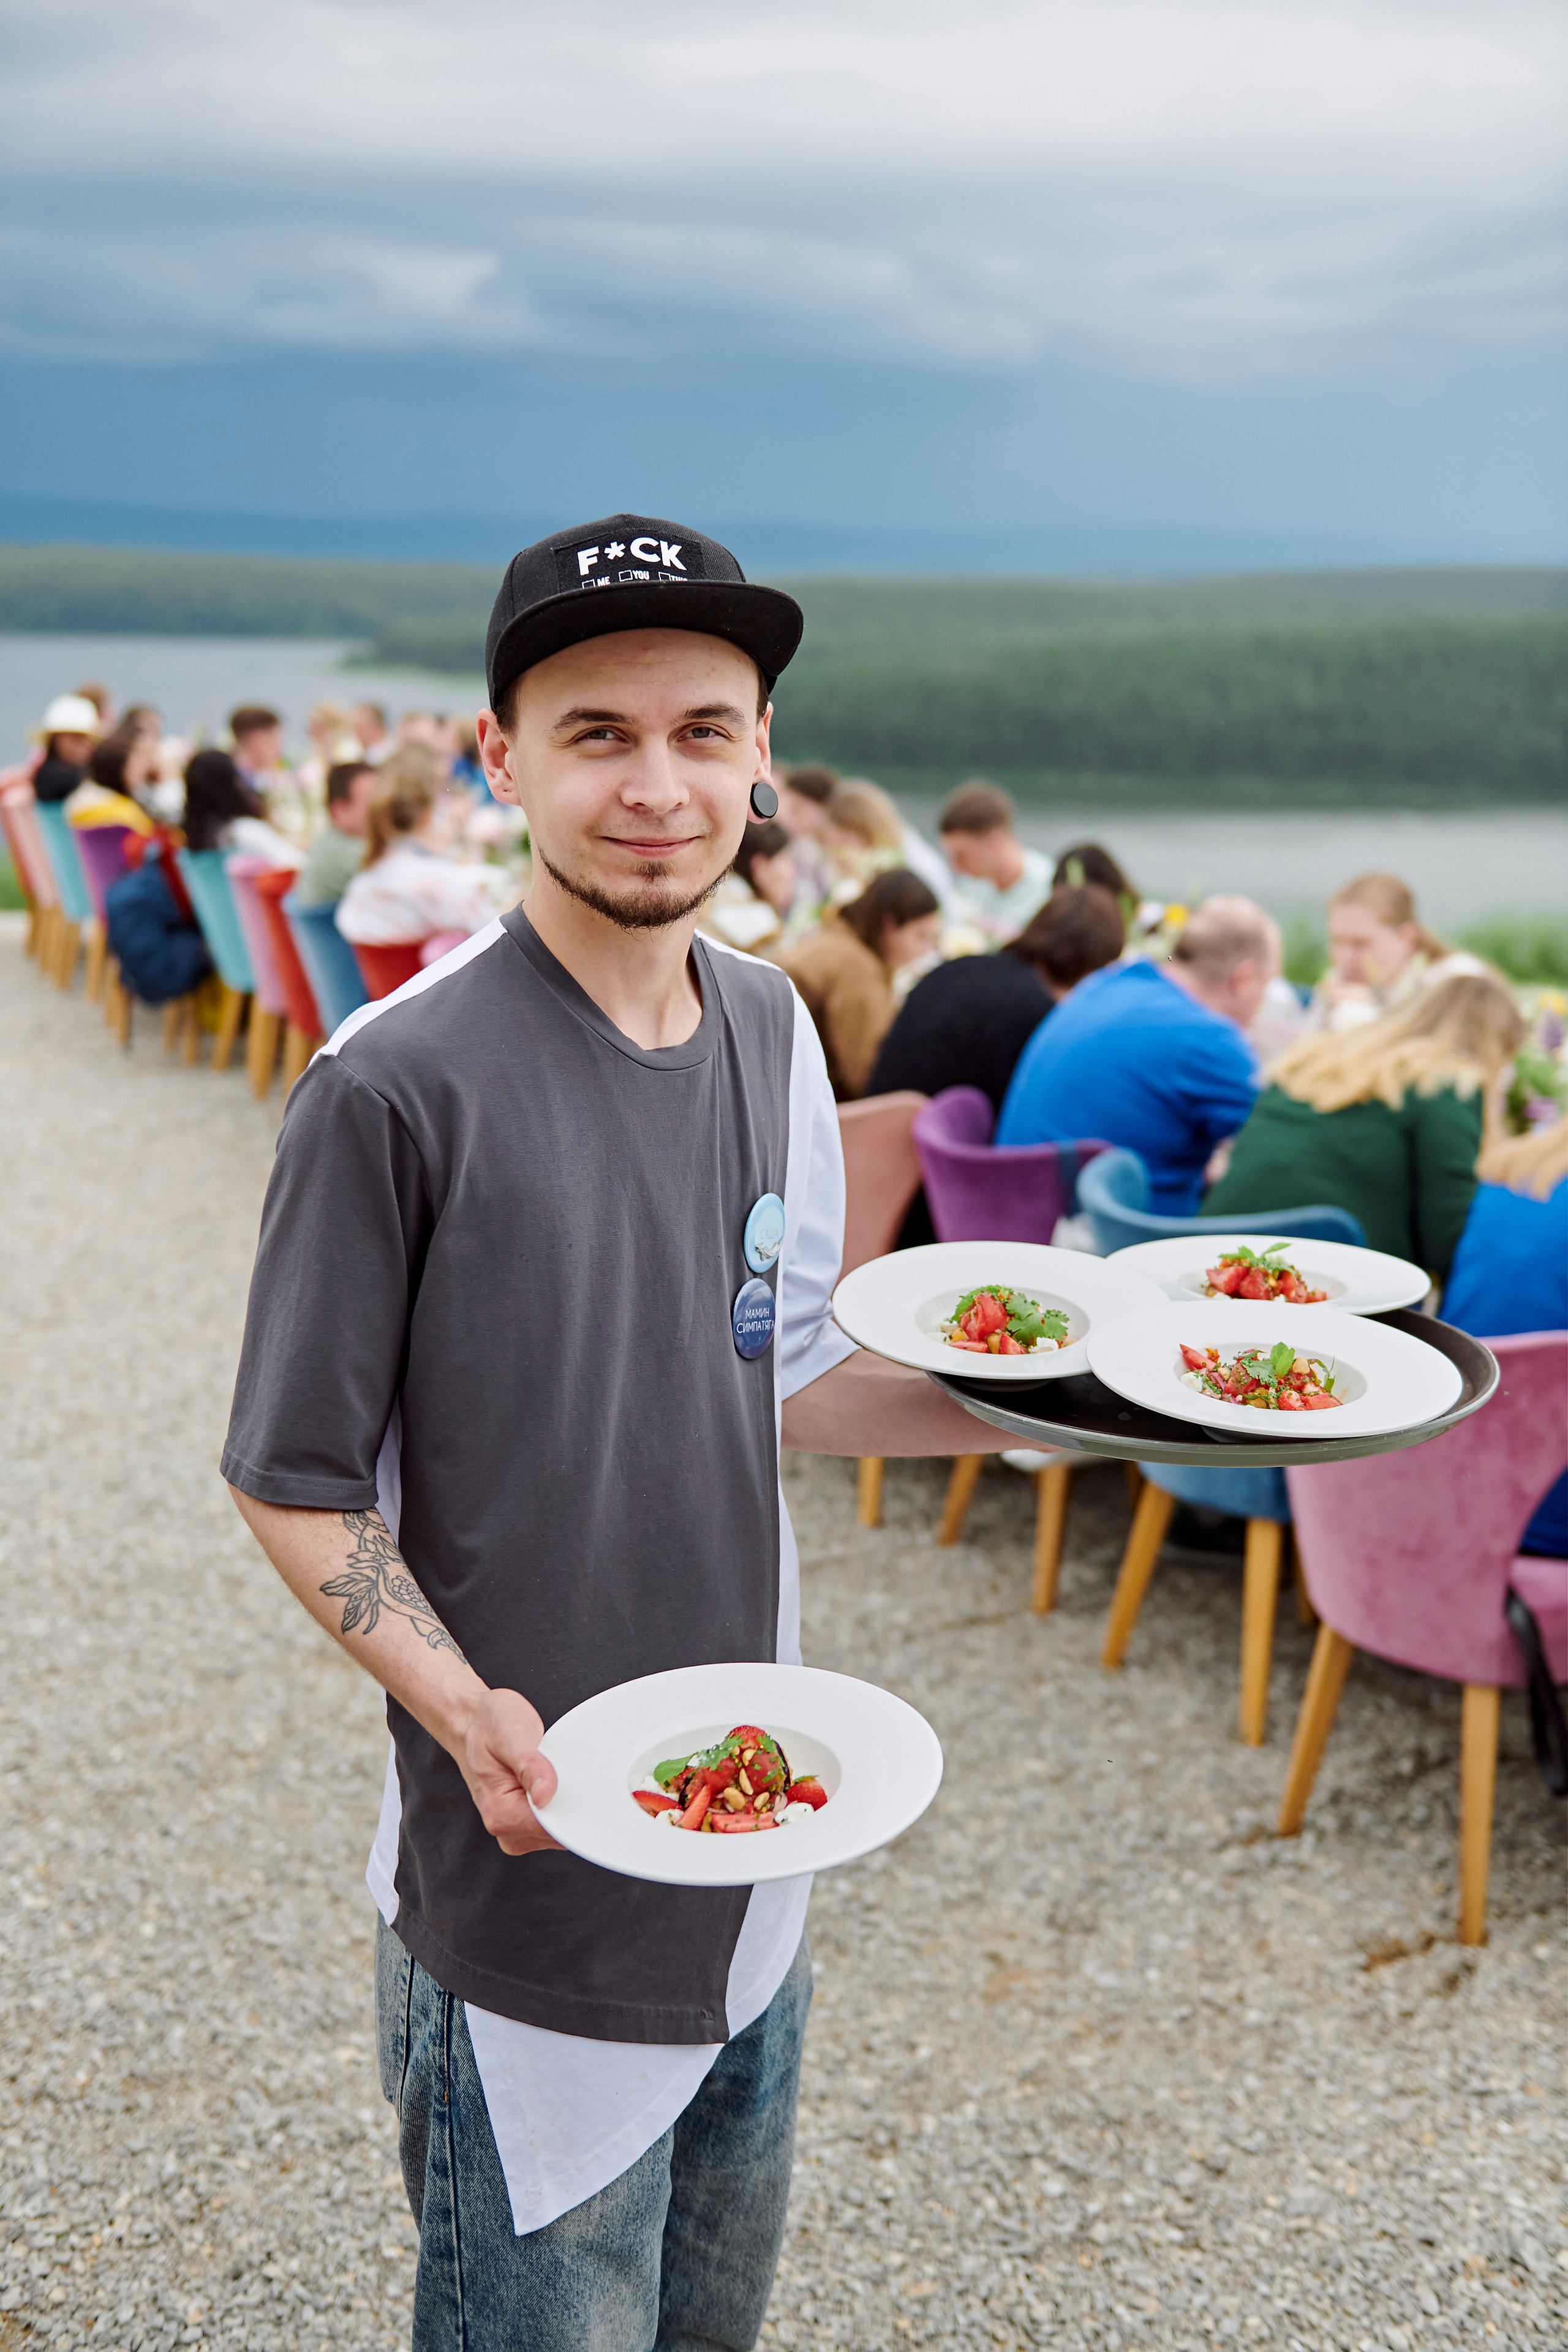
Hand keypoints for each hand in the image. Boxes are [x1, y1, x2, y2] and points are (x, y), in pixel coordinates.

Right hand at [456, 1687, 562, 1856]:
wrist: (471, 1721)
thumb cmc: (489, 1725)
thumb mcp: (511, 1736)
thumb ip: (530, 1767)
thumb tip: (545, 1796)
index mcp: (500, 1814)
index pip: (552, 1829)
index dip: (572, 1808)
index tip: (574, 1782)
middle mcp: (504, 1829)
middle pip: (558, 1833)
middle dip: (569, 1805)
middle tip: (556, 1769)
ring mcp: (513, 1830)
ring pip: (558, 1829)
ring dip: (562, 1802)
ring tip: (547, 1772)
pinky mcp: (521, 1822)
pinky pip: (552, 1822)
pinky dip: (558, 1803)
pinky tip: (548, 1780)